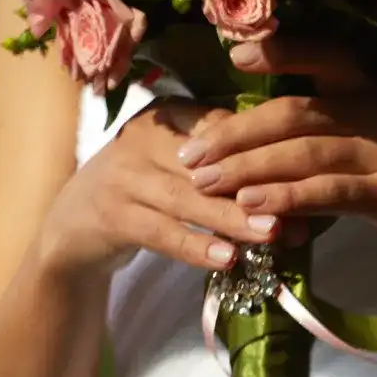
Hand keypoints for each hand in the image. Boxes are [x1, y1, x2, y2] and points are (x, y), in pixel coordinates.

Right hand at [34, 100, 282, 280]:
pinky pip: (162, 232)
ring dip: (231, 217)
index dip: (263, 151)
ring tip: (271, 234)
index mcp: (168, 116)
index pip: (223, 128)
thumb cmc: (146, 197)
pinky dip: (196, 246)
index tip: (303, 173)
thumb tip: (296, 202)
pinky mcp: (110, 214)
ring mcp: (121, 175)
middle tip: (298, 211)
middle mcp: (142, 136)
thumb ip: (229, 178)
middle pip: (209, 163)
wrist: (73, 230)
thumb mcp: (182, 172)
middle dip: (256, 189)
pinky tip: (227, 259)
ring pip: (187, 197)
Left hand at [177, 40, 376, 275]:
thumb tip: (285, 163)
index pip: (323, 64)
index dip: (279, 54)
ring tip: (204, 183)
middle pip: (295, 108)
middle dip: (235, 130)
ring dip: (247, 165)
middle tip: (190, 154)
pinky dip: (287, 197)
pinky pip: (332, 190)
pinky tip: (252, 209)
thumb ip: (344, 154)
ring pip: (305, 146)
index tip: (233, 60)